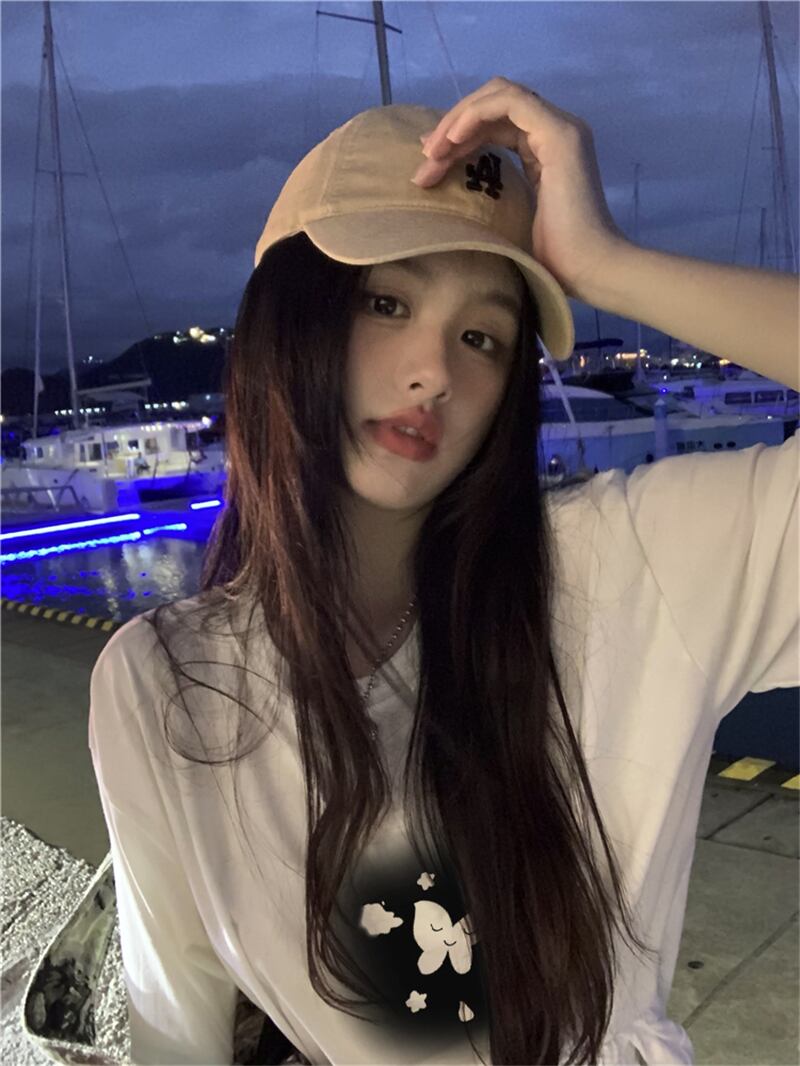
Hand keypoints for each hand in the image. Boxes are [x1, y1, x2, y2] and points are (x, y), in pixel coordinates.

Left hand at [412, 77, 628, 303]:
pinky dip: (475, 114)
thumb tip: (457, 203)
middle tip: (425, 156)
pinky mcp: (559, 134)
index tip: (430, 165)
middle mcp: (556, 131)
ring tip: (432, 151)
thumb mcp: (513, 222)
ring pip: (499, 96)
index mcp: (547, 151)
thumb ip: (495, 200)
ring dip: (459, 118)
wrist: (589, 269)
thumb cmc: (555, 262)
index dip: (459, 138)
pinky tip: (453, 140)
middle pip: (495, 105)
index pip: (497, 125)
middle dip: (454, 125)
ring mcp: (561, 128)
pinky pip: (509, 102)